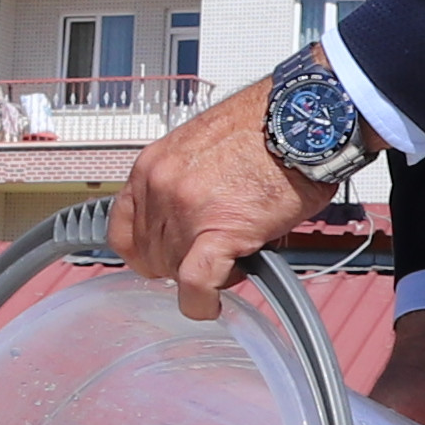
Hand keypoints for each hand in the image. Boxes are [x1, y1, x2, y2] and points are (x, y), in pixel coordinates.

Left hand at [117, 79, 325, 319]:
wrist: (300, 117)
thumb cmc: (265, 129)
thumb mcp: (201, 150)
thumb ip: (183, 186)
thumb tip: (187, 225)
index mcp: (152, 165)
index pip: (124, 228)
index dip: (147, 251)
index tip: (165, 258)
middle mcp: (160, 186)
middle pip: (151, 254)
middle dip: (182, 263)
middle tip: (216, 255)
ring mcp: (186, 209)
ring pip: (174, 270)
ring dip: (203, 276)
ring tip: (236, 257)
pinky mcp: (218, 230)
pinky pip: (196, 284)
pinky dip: (201, 302)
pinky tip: (211, 306)